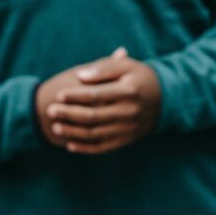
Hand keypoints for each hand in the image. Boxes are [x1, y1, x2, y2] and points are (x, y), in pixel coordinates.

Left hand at [41, 48, 162, 154]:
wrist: (165, 99)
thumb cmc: (139, 78)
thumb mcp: (127, 66)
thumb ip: (104, 68)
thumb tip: (81, 76)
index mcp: (129, 91)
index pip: (96, 95)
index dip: (75, 96)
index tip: (59, 95)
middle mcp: (130, 111)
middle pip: (94, 115)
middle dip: (69, 114)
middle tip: (50, 111)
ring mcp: (130, 128)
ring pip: (96, 133)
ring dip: (73, 132)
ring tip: (55, 127)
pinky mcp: (128, 139)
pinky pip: (104, 147)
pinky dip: (86, 148)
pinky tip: (70, 145)